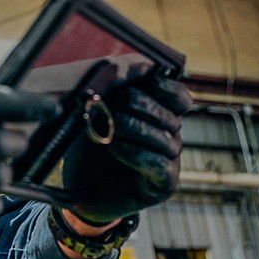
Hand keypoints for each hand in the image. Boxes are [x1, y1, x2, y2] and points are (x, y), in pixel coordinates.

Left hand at [63, 72, 192, 223]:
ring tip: (106, 126)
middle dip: (139, 104)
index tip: (135, 81)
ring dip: (133, 128)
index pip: (179, 97)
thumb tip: (118, 69)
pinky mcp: (164, 184)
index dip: (163, 87)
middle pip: (171, 114)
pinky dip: (134, 152)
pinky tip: (112, 147)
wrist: (79, 190)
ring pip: (166, 138)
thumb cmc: (87, 148)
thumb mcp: (94, 115)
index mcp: (159, 116)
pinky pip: (159, 163)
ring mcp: (170, 161)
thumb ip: (111, 93)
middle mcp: (170, 137)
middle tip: (110, 104)